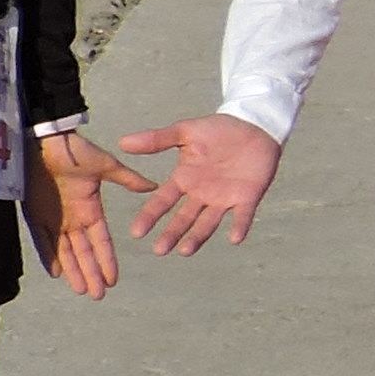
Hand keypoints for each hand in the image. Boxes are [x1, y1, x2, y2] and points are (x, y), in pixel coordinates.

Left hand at [28, 129, 145, 296]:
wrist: (45, 141)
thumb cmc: (76, 151)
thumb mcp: (106, 166)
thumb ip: (128, 179)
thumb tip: (154, 186)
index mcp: (92, 209)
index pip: (102, 242)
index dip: (107, 260)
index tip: (114, 279)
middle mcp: (74, 218)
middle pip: (84, 252)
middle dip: (91, 274)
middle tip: (98, 295)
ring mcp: (54, 218)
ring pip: (65, 251)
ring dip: (73, 271)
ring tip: (81, 291)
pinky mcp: (35, 214)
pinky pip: (42, 240)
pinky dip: (48, 256)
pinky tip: (55, 273)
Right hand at [113, 111, 283, 255]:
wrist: (253, 124)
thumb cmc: (217, 129)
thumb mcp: (185, 132)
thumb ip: (156, 139)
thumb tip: (122, 143)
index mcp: (184, 180)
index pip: (163, 201)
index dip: (150, 216)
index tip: (136, 232)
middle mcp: (201, 194)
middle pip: (183, 218)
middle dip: (171, 234)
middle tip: (159, 250)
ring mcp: (224, 198)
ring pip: (208, 223)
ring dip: (197, 237)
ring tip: (185, 251)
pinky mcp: (248, 197)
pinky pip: (243, 215)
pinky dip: (239, 227)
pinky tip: (234, 239)